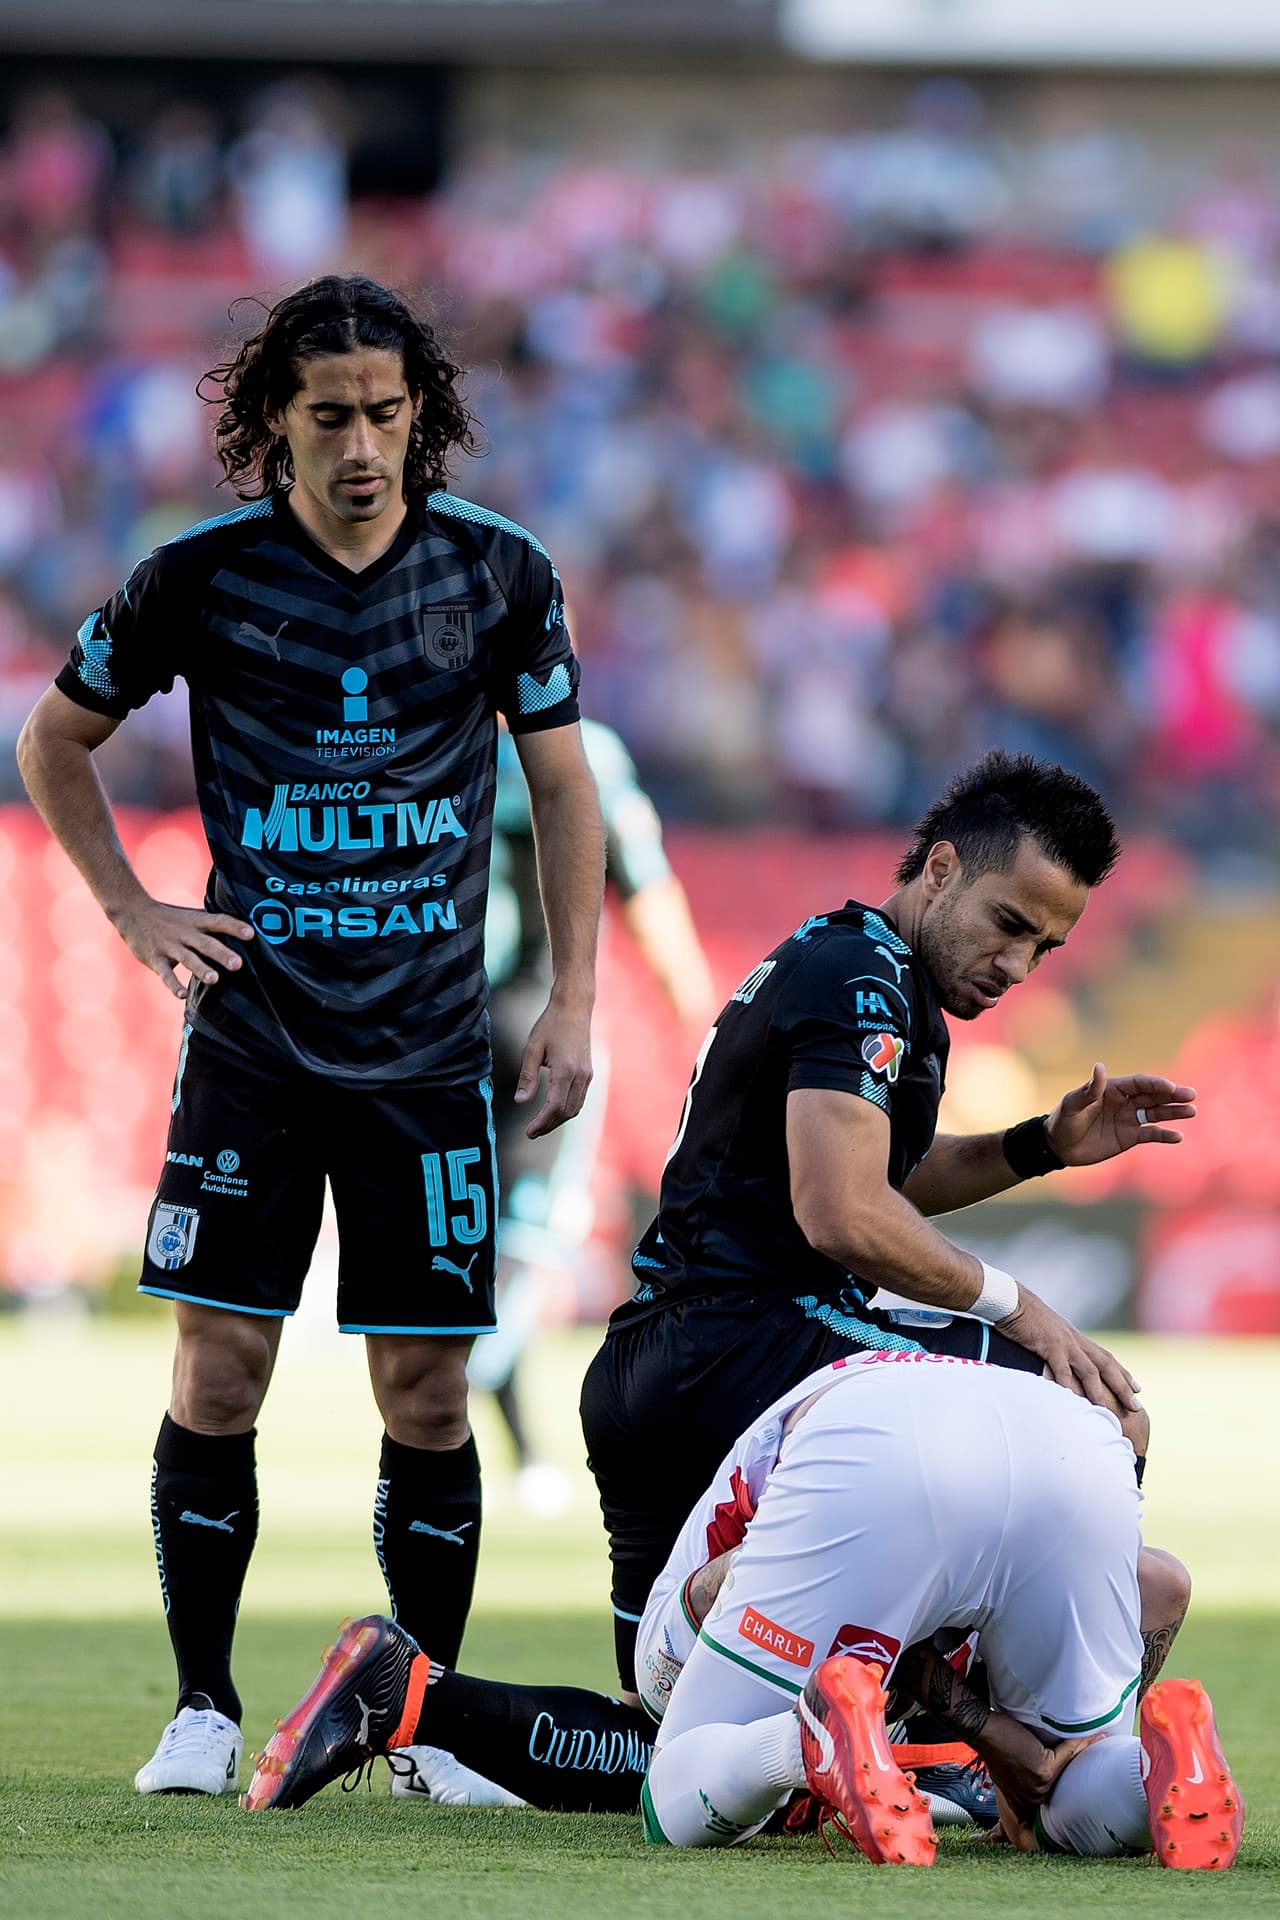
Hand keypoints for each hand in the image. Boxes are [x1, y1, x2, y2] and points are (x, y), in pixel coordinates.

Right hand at [114, 897, 253, 1000]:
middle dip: (222, 954)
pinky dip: (173, 984)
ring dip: (200, 969)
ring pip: (187, 958)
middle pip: (206, 943)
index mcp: (196, 921)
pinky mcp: (155, 958)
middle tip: (238, 964)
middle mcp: (185, 933)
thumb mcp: (191, 916)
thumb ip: (213, 925)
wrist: (132, 912)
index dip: (235, 927)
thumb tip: (246, 931)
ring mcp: (169, 946)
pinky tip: (182, 995)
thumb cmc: (170, 918)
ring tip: (214, 979)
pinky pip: (165, 973)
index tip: (252, 934)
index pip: (218, 921)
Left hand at [515, 993, 592, 1137]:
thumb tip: (521, 1101)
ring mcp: (587, 1075)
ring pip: (575, 1108)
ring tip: (540, 1125)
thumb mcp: (532, 1048)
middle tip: (531, 1132)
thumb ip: (527, 1077)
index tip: (528, 1132)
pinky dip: (567, 1110)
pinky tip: (554, 1111)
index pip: (554, 1107)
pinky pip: (579, 1099)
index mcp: (565, 1070)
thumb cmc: (551, 1025)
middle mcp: (580, 1076)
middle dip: (548, 1125)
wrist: (574, 1008)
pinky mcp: (589, 1073)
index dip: (541, 1123)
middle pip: (566, 1112)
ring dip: (558, 1120)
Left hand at [991, 1734, 1100, 1851]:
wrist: (984, 1731)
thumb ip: (1032, 1778)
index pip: (1059, 1790)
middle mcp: (1035, 1799)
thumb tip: (1055, 1772)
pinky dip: (1082, 1742)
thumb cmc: (997, 1743)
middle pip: (1067, 1777)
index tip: (1094, 1760)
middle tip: (1101, 1745)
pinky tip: (1096, 1735)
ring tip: (1100, 1738)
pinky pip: (1068, 1754)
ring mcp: (1040, 1787)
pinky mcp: (1043, 1771)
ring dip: (1084, 1749)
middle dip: (1083, 1762)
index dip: (1076, 1776)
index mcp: (1028, 1801)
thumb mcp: (1014, 1769)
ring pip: (1069, 1764)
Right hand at [997, 1283, 1139, 1410]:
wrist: (1011, 1300)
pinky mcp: (1049, 1344)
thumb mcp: (1045, 1331)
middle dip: (1122, 1385)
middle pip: (1106, 1364)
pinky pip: (1062, 1368)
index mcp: (1075, 1337)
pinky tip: (1074, 1400)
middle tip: (1135, 1406)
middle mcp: (1075, 1339)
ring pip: (1089, 1370)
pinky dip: (1069, 1385)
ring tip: (1108, 1411)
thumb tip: (1055, 1361)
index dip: (1122, 1372)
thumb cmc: (1024, 1316)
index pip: (1105, 1356)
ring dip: (1100, 1391)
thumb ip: (1054, 1346)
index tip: (1137, 1388)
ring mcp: (1064, 1342)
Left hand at [1047, 1063, 1195, 1167]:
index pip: (1139, 1083)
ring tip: (1192, 1111)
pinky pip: (1151, 1134)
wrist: (1058, 1146)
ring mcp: (1129, 1119)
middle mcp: (1125, 1101)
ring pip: (1156, 1113)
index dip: (1155, 1084)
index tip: (1170, 1088)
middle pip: (1153, 1096)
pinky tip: (1177, 1136)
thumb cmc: (1063, 1120)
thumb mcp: (1072, 1104)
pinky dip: (1164, 1135)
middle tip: (1191, 1095)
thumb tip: (1100, 1067)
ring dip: (1174, 1112)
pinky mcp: (1130, 1137)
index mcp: (1113, 1088)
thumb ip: (1089, 1089)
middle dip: (1172, 1095)